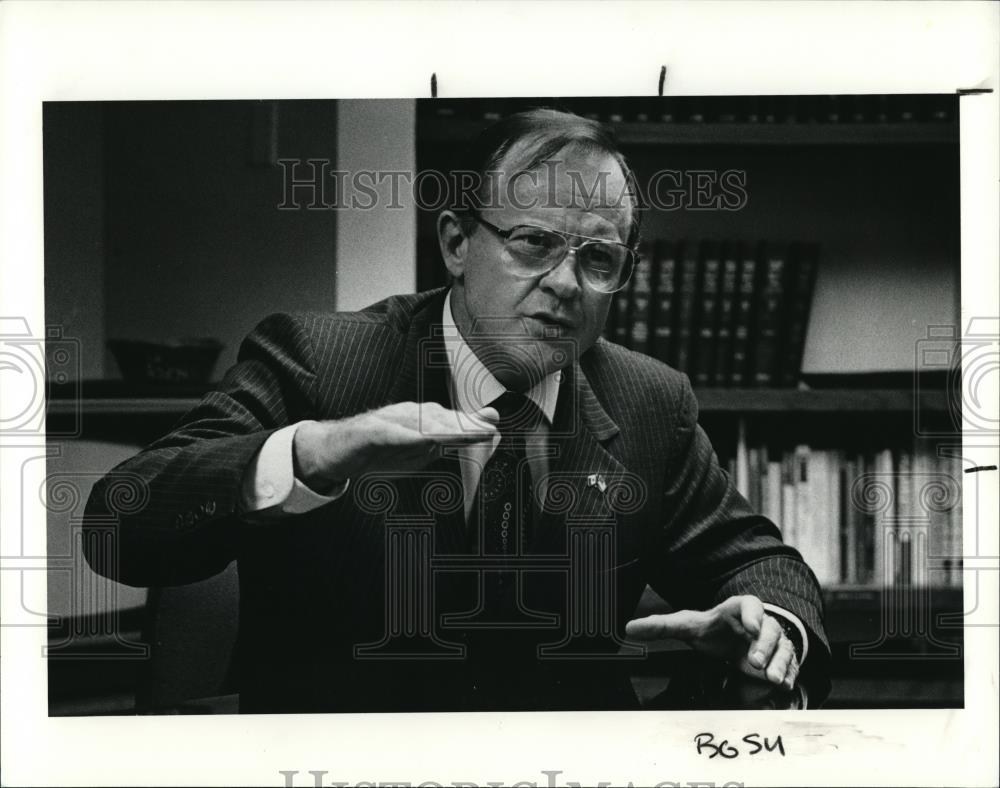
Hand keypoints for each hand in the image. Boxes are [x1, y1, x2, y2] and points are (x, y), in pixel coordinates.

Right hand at [293, 401, 497, 489]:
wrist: (336, 451)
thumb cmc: (380, 448)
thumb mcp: (420, 448)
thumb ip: (452, 438)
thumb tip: (489, 428)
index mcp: (422, 420)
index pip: (451, 422)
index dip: (471, 425)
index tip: (493, 426)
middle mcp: (408, 414)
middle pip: (439, 419)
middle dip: (462, 425)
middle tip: (484, 430)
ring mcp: (388, 420)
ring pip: (417, 423)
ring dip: (440, 428)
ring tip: (460, 434)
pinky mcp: (368, 431)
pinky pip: (389, 433)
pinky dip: (403, 435)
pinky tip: (417, 439)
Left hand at [625, 595, 799, 689]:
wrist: (734, 640)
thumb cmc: (712, 630)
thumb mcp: (687, 626)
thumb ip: (661, 626)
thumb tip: (630, 627)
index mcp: (738, 609)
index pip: (749, 604)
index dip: (751, 613)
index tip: (749, 625)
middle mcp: (759, 623)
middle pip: (768, 628)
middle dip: (764, 644)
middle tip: (754, 660)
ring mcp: (773, 641)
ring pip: (783, 647)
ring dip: (779, 662)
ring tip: (771, 677)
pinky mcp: (781, 658)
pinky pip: (791, 664)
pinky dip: (789, 674)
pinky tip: (783, 684)